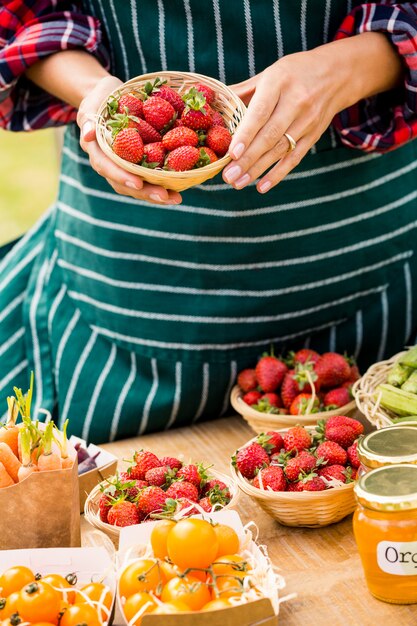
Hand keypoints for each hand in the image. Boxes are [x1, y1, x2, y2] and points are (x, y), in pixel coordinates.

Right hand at [77, 75, 181, 204]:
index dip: (121, 176)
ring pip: (137, 188)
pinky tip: (178, 191)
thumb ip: (89, 117)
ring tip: (176, 199)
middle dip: (145, 192)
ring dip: (156, 195)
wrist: (111, 99)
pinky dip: (162, 186)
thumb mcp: (94, 102)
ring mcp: (123, 168)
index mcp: (96, 150)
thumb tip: (87, 135)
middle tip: (164, 196)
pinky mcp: (137, 167)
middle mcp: (109, 165)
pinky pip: (148, 180)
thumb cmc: (103, 98)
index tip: (138, 182)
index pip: (106, 167)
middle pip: (124, 184)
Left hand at [223, 34, 402, 192]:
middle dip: (247, 159)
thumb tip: (214, 104)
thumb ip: (243, 91)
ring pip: (280, 150)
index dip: (245, 135)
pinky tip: (262, 186)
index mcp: (279, 82)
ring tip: (238, 183)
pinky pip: (294, 158)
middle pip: (269, 136)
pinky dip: (278, 174)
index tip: (231, 154)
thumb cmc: (295, 73)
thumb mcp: (270, 73)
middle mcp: (296, 102)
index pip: (260, 113)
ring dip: (257, 170)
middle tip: (228, 176)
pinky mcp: (313, 135)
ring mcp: (307, 121)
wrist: (338, 74)